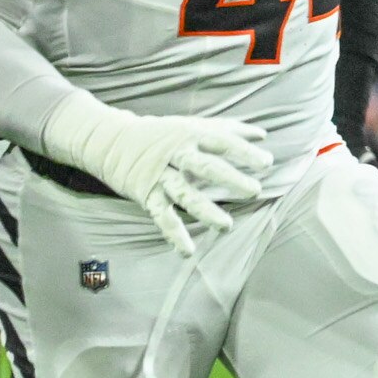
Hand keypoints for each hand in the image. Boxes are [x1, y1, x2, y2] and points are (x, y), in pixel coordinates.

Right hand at [52, 100, 271, 258]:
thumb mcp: (193, 125)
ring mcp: (160, 176)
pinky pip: (162, 216)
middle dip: (230, 179)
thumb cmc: (163, 134)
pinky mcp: (146, 194)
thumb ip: (229, 130)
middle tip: (254, 190)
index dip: (243, 151)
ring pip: (185, 194)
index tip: (266, 162)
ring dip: (206, 211)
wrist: (111, 140)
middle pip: (206, 167)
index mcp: (190, 135)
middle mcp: (175, 155)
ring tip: (226, 226)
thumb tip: (263, 134)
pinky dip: (174, 234)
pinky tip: (187, 251)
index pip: (221, 142)